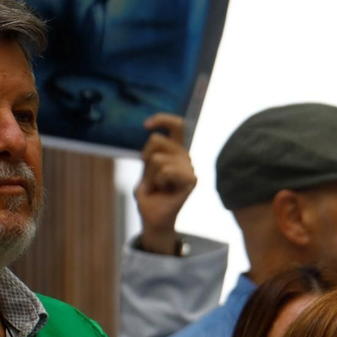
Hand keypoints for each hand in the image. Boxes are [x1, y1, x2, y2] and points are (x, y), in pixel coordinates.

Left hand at [133, 114, 195, 254]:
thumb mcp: (145, 168)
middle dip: (145, 159)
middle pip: (156, 141)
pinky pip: (166, 171)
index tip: (146, 125)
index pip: (177, 125)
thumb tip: (153, 135)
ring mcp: (189, 168)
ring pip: (158, 159)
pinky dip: (158, 181)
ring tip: (157, 187)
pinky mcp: (191, 180)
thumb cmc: (149, 194)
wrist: (153, 217)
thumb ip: (151, 152)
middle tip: (150, 178)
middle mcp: (185, 156)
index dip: (162, 119)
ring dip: (151, 175)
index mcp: (175, 150)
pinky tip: (164, 190)